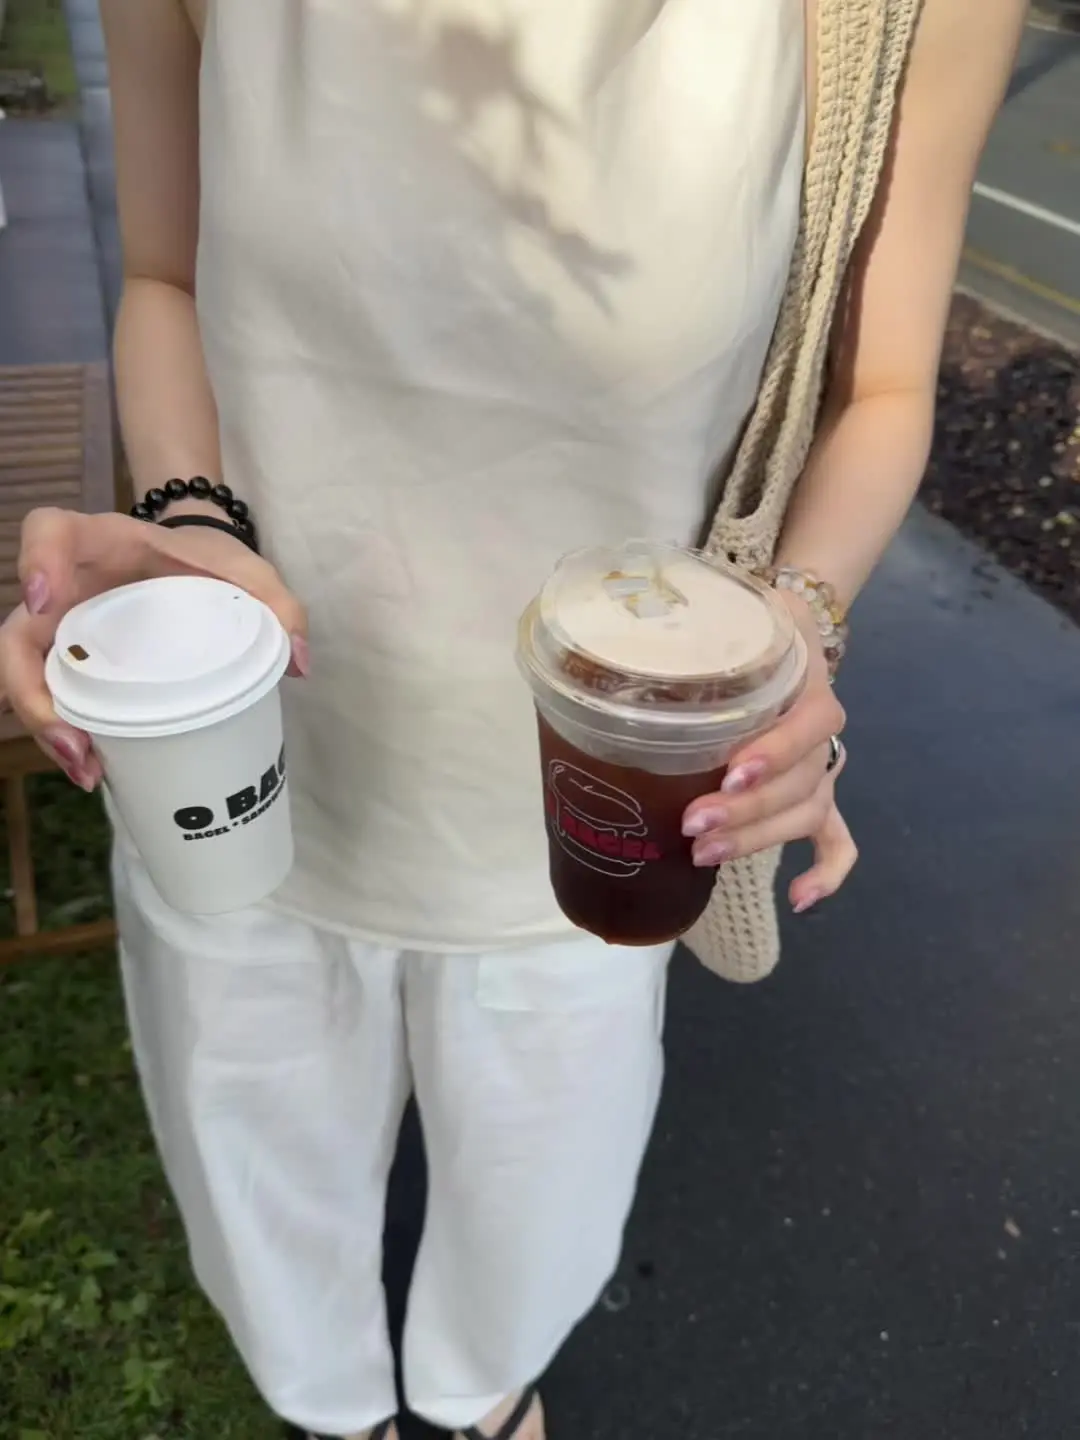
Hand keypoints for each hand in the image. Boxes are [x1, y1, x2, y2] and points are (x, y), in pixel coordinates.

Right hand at [0, 508, 306, 789]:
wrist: (195, 565)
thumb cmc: (209, 561)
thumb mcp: (248, 571)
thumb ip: (277, 603)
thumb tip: (300, 663)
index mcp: (104, 542)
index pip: (49, 531)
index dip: (37, 562)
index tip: (47, 602)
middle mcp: (66, 584)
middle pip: (16, 632)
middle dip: (32, 690)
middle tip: (75, 739)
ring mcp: (61, 626)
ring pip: (23, 675)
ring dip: (46, 726)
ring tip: (88, 769)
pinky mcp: (69, 660)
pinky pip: (50, 696)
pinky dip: (65, 734)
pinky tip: (96, 769)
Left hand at [681, 591, 856, 912]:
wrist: (788, 639)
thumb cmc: (755, 633)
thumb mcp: (745, 614)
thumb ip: (718, 615)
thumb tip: (663, 618)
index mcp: (811, 693)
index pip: (808, 727)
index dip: (774, 753)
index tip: (730, 772)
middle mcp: (822, 740)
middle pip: (798, 784)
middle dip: (746, 810)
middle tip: (692, 822)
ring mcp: (821, 775)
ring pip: (804, 815)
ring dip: (758, 840)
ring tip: (704, 854)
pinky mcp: (816, 799)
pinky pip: (837, 842)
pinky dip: (828, 873)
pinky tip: (801, 901)